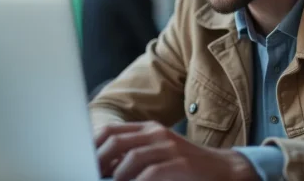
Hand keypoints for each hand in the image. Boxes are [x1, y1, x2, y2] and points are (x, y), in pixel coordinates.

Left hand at [95, 121, 259, 180]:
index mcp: (148, 128)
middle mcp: (156, 133)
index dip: (92, 147)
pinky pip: (150, 173)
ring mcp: (169, 147)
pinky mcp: (180, 164)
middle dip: (99, 161)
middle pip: (116, 141)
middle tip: (92, 175)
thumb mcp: (158, 153)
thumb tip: (103, 167)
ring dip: (116, 175)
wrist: (222, 169)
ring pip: (131, 157)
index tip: (81, 162)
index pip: (110, 131)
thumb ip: (132, 155)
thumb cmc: (185, 165)